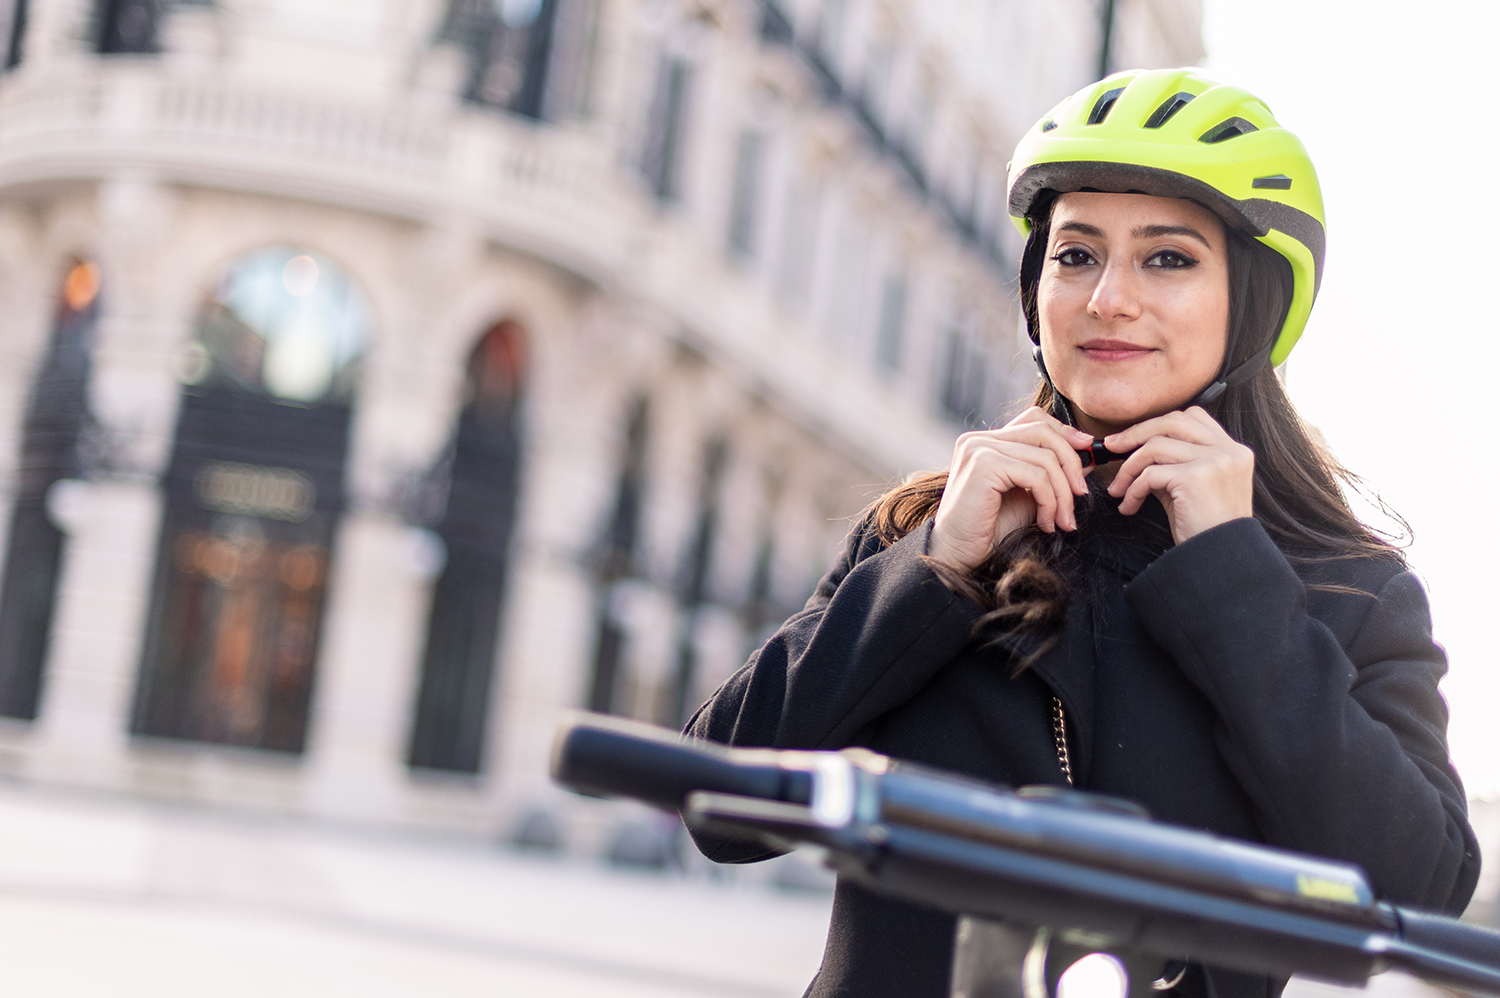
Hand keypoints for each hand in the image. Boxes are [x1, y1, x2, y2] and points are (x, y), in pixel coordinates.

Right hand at [929, 408, 1094, 571]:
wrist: (957, 555)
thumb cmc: (990, 529)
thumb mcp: (1028, 495)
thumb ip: (1050, 474)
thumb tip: (1087, 456)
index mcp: (986, 441)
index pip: (1034, 419)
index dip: (1065, 433)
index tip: (1088, 453)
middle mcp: (979, 439)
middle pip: (1043, 432)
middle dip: (1071, 464)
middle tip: (1081, 496)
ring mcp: (978, 449)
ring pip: (1044, 457)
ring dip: (1062, 493)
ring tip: (1063, 520)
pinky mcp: (982, 465)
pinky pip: (1036, 476)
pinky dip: (1049, 501)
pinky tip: (1046, 523)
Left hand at [1104, 407, 1253, 544]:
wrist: (1221, 559)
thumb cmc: (1205, 528)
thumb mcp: (1193, 487)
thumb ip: (1174, 464)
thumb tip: (1135, 451)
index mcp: (1232, 449)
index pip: (1192, 416)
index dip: (1159, 423)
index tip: (1134, 438)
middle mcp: (1227, 450)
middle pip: (1171, 422)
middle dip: (1136, 433)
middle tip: (1112, 448)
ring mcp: (1214, 461)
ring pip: (1155, 446)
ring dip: (1128, 468)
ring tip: (1119, 490)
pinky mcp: (1195, 477)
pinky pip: (1149, 474)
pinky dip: (1133, 490)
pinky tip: (1130, 506)